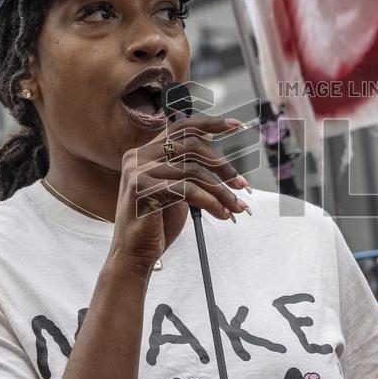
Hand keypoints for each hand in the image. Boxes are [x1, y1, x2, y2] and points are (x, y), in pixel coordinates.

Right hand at [108, 116, 250, 274]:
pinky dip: (210, 202)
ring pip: (193, 170)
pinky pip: (187, 190)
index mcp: (146, 151)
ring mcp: (137, 171)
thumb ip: (190, 166)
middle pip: (192, 146)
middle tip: (242, 185)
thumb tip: (214, 141)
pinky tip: (221, 214)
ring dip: (221, 190)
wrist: (135, 254)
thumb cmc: (158, 223)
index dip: (211, 124)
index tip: (236, 126)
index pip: (182, 127)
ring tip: (235, 206)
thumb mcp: (178, 189)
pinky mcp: (141, 188)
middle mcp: (139, 155)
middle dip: (223, 166)